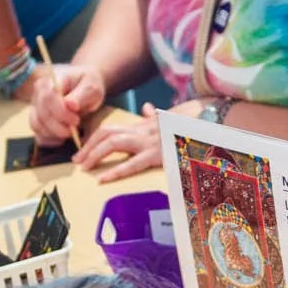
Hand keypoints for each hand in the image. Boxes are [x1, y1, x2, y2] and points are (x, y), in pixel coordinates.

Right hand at [29, 62, 104, 144]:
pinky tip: (62, 140)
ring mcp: (35, 107)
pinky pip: (37, 134)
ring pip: (37, 125)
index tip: (76, 120)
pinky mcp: (37, 120)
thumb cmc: (88, 84)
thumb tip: (71, 105)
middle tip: (75, 129)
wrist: (84, 87)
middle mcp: (38, 93)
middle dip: (59, 126)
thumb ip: (82, 95)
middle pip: (42, 114)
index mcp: (51, 81)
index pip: (48, 98)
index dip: (61, 113)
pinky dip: (49, 140)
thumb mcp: (92, 87)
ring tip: (70, 132)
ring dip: (54, 134)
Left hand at [74, 100, 199, 182]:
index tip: (82, 152)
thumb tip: (148, 107)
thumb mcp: (171, 119)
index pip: (111, 130)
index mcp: (143, 126)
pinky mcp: (158, 155)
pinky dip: (116, 171)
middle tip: (77, 162)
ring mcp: (149, 142)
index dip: (93, 140)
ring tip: (84, 168)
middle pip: (107, 134)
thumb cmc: (192, 125)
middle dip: (89, 147)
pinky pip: (132, 164)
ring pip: (114, 143)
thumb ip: (156, 116)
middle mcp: (142, 131)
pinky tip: (102, 180)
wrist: (210, 124)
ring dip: (95, 155)